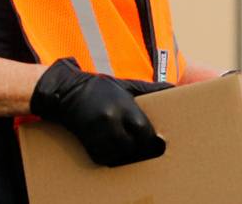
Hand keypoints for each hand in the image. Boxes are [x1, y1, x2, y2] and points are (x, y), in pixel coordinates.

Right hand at [31, 58, 171, 166]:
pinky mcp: (87, 142)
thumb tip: (173, 88)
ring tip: (131, 148)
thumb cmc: (100, 88)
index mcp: (122, 105)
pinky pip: (105, 158)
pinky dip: (112, 157)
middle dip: (140, 147)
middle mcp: (110, 119)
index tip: (156, 140)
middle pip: (132, 144)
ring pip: (119, 154)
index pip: (143, 129)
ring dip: (126, 153)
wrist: (67, 92)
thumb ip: (149, 89)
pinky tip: (116, 150)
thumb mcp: (125, 84)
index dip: (151, 137)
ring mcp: (97, 132)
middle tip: (146, 148)